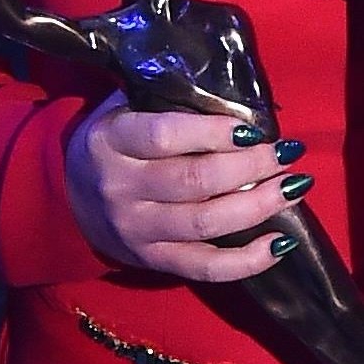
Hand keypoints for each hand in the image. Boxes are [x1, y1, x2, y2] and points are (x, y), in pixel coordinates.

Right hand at [63, 94, 307, 281]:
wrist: (69, 198)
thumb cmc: (113, 141)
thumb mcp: (123, 108)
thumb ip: (167, 100)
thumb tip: (237, 94)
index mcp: (112, 141)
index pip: (165, 136)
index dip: (213, 132)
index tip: (253, 129)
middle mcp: (121, 188)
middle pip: (194, 182)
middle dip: (250, 168)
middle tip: (286, 153)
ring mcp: (137, 231)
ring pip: (204, 225)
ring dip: (257, 206)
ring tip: (294, 188)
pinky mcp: (153, 262)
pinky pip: (205, 268)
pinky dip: (247, 261)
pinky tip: (281, 243)